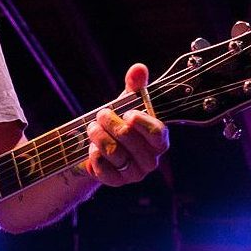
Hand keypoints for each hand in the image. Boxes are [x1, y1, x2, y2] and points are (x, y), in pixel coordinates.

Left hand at [83, 63, 168, 186]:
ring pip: (114, 153)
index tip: (127, 113)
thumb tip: (139, 68)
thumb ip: (135, 87)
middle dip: (110, 122)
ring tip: (92, 127)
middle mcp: (150, 160)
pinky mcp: (116, 182)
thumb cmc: (119, 122)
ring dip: (98, 136)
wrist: (99, 146)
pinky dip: (94, 155)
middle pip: (130, 140)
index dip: (142, 123)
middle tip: (100, 114)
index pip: (158, 134)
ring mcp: (134, 173)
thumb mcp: (126, 103)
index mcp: (158, 141)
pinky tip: (92, 149)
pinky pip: (103, 169)